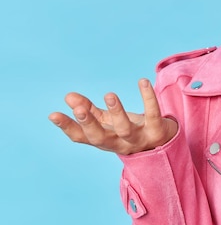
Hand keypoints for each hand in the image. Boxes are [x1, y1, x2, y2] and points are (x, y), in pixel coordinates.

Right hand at [49, 78, 177, 154]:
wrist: (163, 142)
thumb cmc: (129, 130)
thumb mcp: (108, 121)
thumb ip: (89, 110)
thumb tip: (68, 96)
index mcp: (104, 141)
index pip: (82, 138)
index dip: (68, 127)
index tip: (53, 114)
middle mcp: (120, 143)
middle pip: (101, 138)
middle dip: (89, 124)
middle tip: (79, 109)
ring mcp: (139, 139)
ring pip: (125, 129)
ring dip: (117, 112)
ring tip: (109, 95)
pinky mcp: (157, 130)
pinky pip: (153, 114)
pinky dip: (148, 98)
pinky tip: (143, 81)